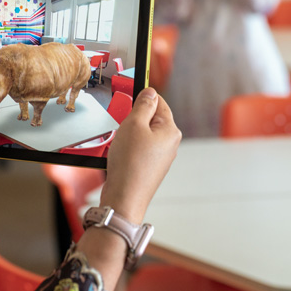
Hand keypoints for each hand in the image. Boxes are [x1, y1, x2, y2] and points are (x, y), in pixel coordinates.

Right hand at [100, 88, 180, 222]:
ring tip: (120, 144)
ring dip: (128, 135)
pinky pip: (138, 149)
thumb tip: (151, 92)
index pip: (159, 102)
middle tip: (122, 127)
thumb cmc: (130, 163)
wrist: (124, 197)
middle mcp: (169, 144)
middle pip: (150, 119)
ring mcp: (160, 157)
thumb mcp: (134, 124)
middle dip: (133, 119)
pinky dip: (127, 148)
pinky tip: (120, 156)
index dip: (142, 99)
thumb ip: (143, 105)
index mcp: (171, 130)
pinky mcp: (149, 167)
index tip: (129, 100)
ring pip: (142, 134)